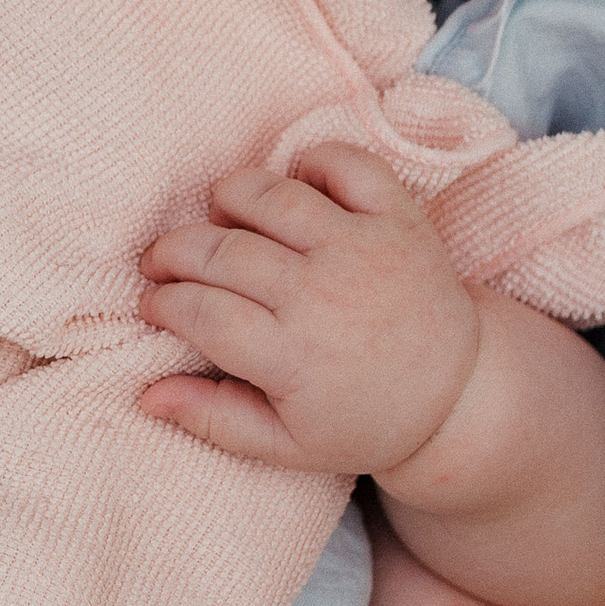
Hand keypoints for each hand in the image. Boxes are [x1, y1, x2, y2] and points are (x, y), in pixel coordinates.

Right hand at [136, 147, 480, 481]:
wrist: (459, 394)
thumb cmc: (362, 420)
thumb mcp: (288, 444)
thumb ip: (214, 420)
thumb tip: (144, 394)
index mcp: (295, 359)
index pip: (201, 311)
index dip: (162, 302)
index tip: (152, 305)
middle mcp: (326, 295)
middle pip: (221, 250)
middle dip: (173, 252)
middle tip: (162, 264)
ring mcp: (364, 249)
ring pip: (271, 195)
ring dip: (228, 199)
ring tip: (218, 222)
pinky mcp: (399, 217)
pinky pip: (345, 163)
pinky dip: (311, 161)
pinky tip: (292, 190)